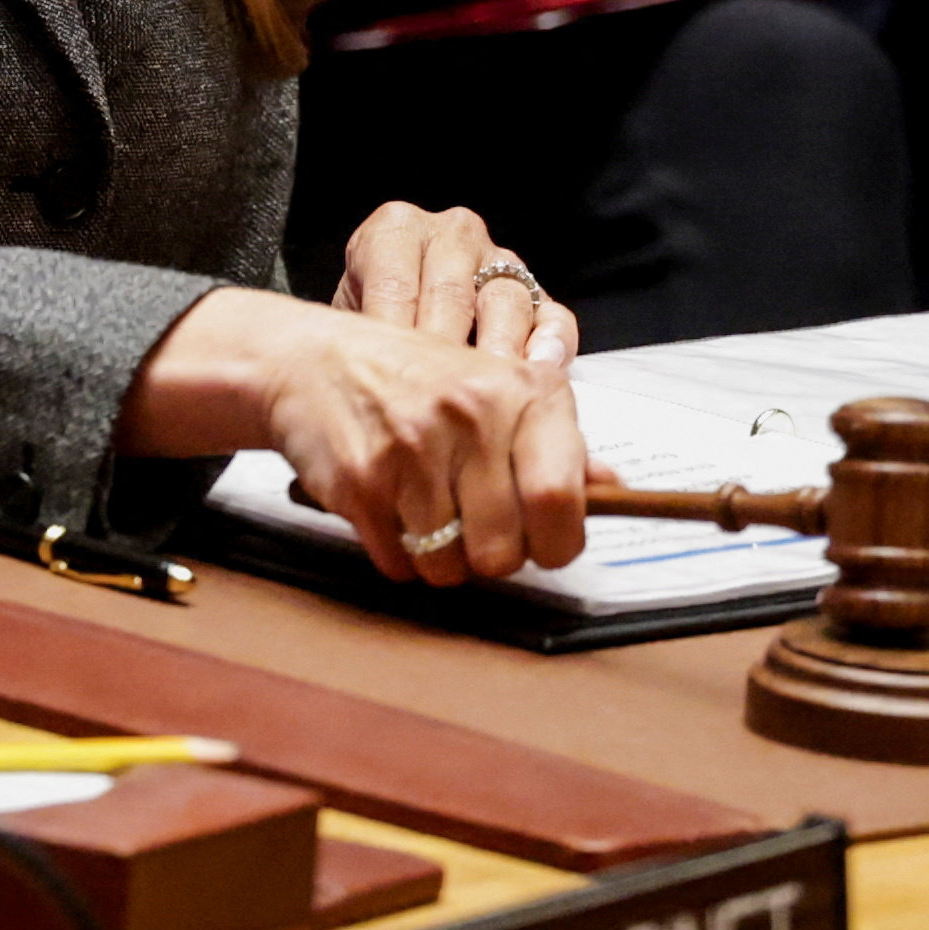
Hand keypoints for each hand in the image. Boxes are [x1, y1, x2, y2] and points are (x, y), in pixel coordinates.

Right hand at [118, 284, 586, 587]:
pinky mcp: (362, 481)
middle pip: (504, 552)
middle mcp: (472, 414)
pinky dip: (397, 555)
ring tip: (426, 512)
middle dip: (490, 556)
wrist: (314, 361)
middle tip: (472, 526)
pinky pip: (398, 565)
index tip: (541, 540)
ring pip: (449, 568)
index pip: (562, 501)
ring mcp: (413, 448)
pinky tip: (391, 510)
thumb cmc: (413, 380)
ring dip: (439, 559)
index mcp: (522, 389)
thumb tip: (614, 489)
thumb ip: (555, 444)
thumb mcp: (494, 389)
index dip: (556, 542)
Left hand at [329, 199, 581, 380]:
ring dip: (495, 358)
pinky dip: (549, 347)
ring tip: (485, 402)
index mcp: (396, 229)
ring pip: (505, 303)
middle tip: (434, 407)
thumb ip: (359, 339)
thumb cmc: (367, 330)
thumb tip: (369, 382)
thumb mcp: (349, 326)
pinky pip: (552, 318)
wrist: (390, 333)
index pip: (394, 285)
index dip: (393, 342)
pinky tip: (536, 374)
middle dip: (442, 359)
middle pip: (451, 296)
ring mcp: (500, 261)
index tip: (390, 388)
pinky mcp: (539, 295)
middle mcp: (451, 235)